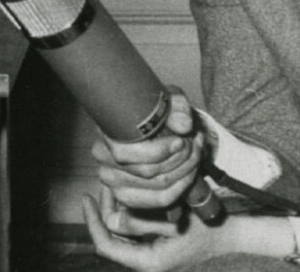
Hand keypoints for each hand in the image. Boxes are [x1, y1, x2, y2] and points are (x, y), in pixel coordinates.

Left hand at [82, 185, 294, 271]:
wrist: (233, 233)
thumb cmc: (207, 227)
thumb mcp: (173, 222)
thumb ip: (140, 223)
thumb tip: (111, 217)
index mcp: (148, 263)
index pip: (106, 246)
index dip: (92, 222)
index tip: (86, 197)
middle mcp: (146, 263)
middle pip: (110, 238)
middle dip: (102, 211)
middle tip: (102, 184)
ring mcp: (151, 255)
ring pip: (119, 233)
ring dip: (113, 209)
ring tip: (111, 185)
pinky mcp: (156, 246)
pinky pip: (132, 231)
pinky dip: (127, 213)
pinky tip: (126, 194)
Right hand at [90, 86, 205, 210]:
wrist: (147, 125)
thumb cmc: (153, 112)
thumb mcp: (165, 100)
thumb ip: (176, 107)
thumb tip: (183, 126)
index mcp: (105, 136)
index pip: (125, 154)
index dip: (157, 152)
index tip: (180, 141)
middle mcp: (103, 162)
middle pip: (146, 172)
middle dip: (179, 160)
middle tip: (195, 145)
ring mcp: (113, 182)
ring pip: (157, 187)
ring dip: (184, 173)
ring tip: (196, 155)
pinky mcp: (128, 197)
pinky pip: (160, 199)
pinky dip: (181, 188)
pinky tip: (189, 173)